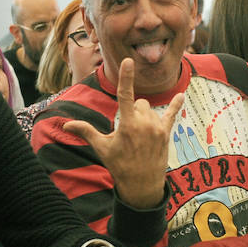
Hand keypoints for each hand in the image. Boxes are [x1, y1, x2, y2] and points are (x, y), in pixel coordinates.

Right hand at [62, 59, 183, 208]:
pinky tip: (181, 95)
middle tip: (128, 133)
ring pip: (149, 110)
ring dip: (144, 117)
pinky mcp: (165, 133)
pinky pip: (171, 114)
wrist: (141, 185)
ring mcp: (156, 128)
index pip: (125, 95)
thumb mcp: (101, 148)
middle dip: (132, 112)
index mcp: (127, 125)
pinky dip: (176, 104)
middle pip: (139, 103)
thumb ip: (86, 132)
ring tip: (140, 138)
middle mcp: (144, 123)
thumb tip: (66, 125)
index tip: (128, 61)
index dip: (125, 77)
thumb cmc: (119, 165)